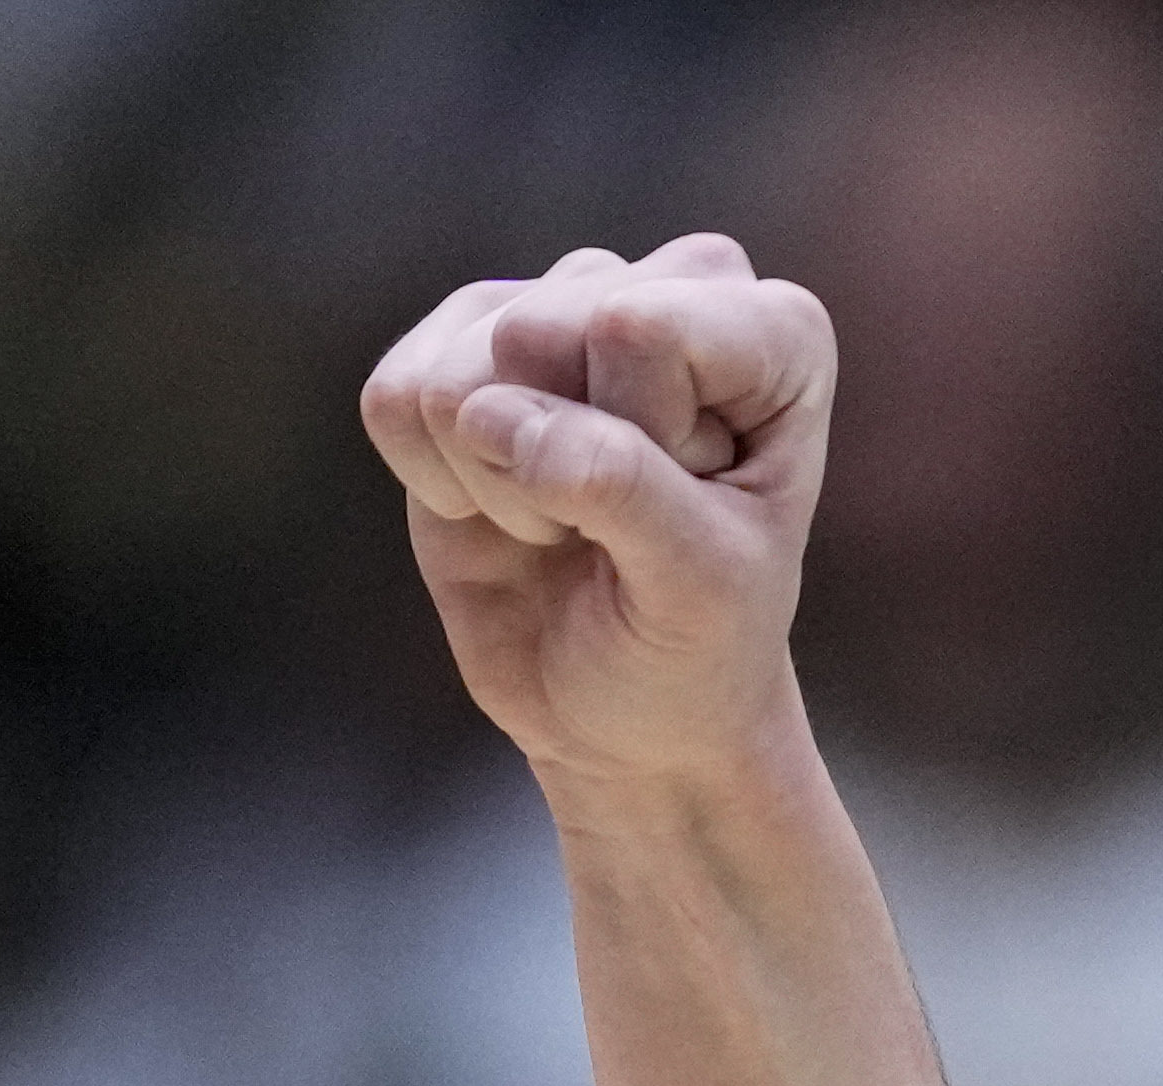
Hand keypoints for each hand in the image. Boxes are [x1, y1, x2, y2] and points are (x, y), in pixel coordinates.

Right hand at [363, 238, 831, 804]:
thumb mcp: (698, 591)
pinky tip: (503, 510)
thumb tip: (492, 414)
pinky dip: (434, 483)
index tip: (690, 513)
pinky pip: (393, 397)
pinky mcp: (459, 353)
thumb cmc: (695, 648)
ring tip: (570, 526)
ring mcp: (555, 309)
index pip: (638, 328)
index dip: (640, 441)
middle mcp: (664, 289)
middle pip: (533, 332)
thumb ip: (621, 489)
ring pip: (458, 371)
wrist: (630, 719)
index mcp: (769, 332)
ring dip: (500, 483)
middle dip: (561, 468)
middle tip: (619, 531)